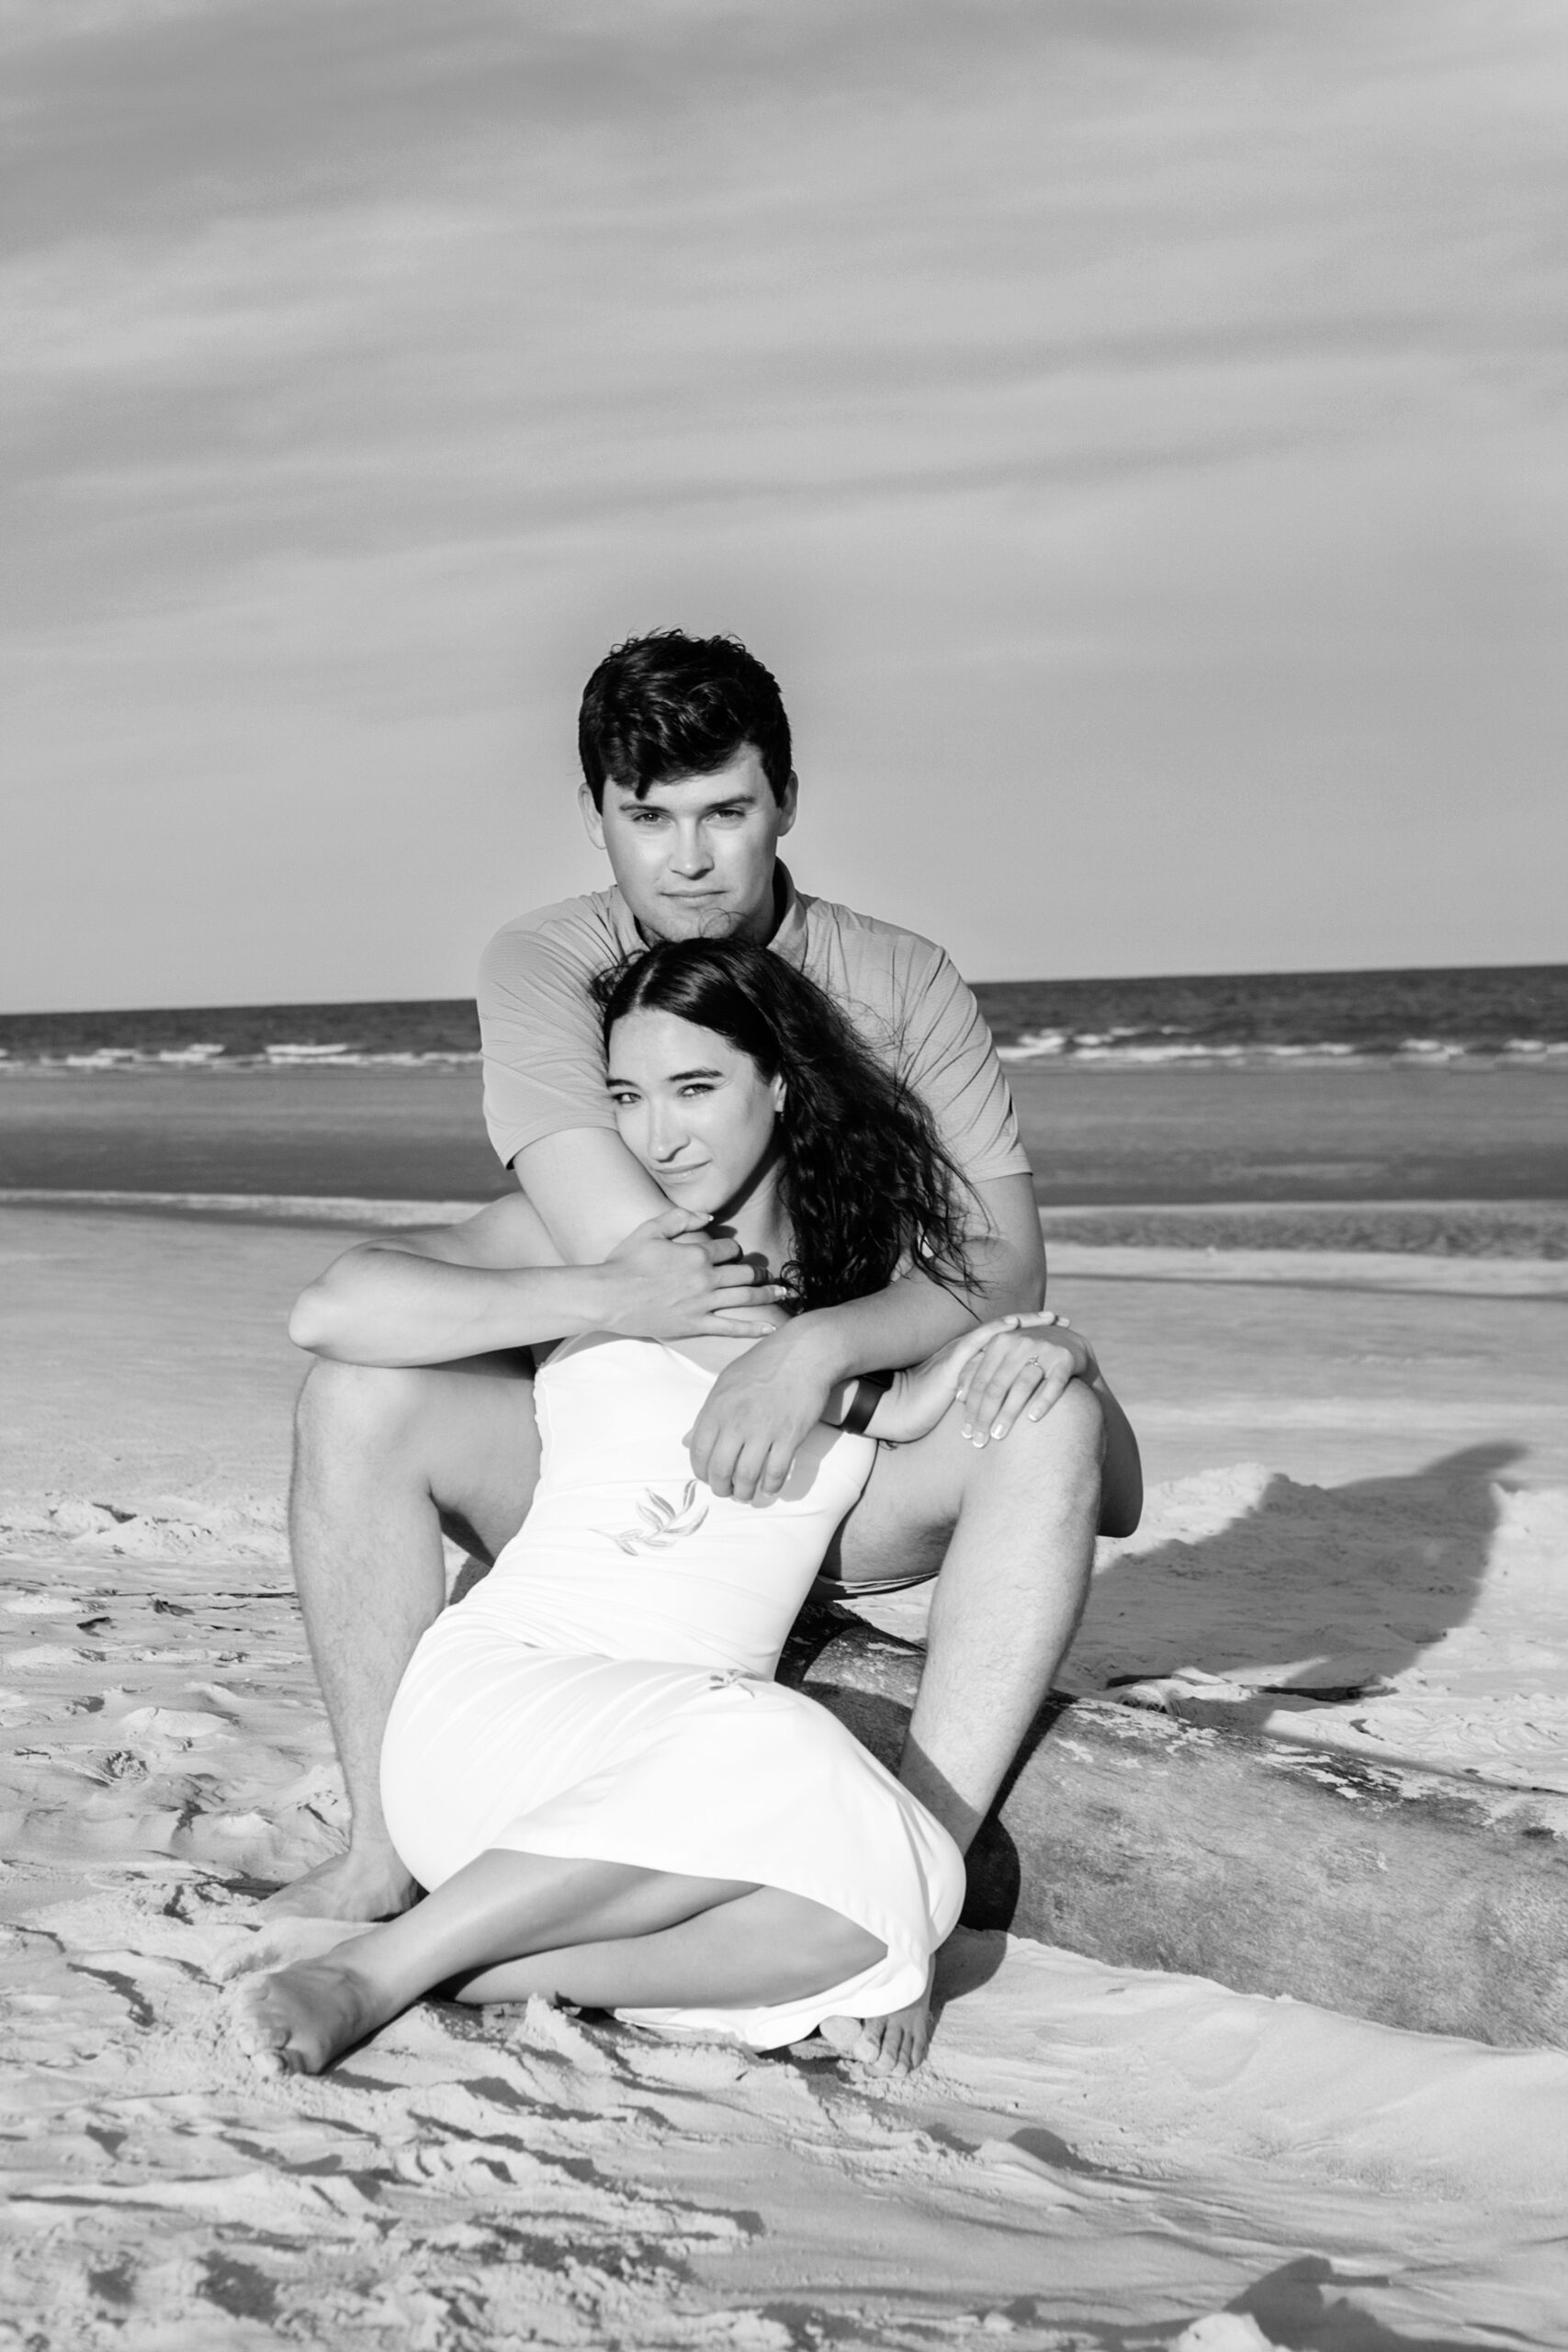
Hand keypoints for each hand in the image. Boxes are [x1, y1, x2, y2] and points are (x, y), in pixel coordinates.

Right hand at [604, 1208, 786, 1339]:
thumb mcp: (650, 1228)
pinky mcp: (696, 1325)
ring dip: (767, 1294)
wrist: (608, 1296)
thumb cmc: (625, 1261)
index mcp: (697, 1254)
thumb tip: (709, 1216)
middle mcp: (705, 1278)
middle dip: (759, 1274)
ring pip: (745, 1298)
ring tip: (784, 1294)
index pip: (729, 1249)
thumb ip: (681, 1216)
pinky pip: (731, 1327)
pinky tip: (772, 1328)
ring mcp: (702, 1304)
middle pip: (743, 1274)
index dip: (734, 1249)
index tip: (732, 1253)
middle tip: (769, 1276)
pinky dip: (754, 1328)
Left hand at [685, 1323, 833, 1501]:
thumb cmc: (763, 1364)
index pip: (698, 1451)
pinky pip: (776, 1471)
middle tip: (727, 1490)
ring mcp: (764, 1430)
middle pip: (721, 1469)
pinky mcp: (790, 1435)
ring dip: (745, 1492)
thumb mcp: (725, 1383)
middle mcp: (737, 1421)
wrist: (803, 1353)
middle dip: (721, 1487)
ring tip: (747, 1494)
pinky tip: (769, 1487)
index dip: (700, 1471)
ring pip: (747, 1476)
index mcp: (717, 1407)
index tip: (707, 1478)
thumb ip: (706, 1414)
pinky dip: (771, 1486)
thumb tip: (687, 1441)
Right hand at [873, 1311, 1097, 1448]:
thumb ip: (977, 1396)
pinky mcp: (951, 1363)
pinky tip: (1014, 1325)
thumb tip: (999, 1403)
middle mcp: (966, 1351)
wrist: (895, 1411)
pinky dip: (996, 1332)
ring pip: (997, 1332)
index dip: (1030, 1334)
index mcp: (969, 1359)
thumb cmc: (922, 1410)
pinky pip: (976, 1341)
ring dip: (1024, 1323)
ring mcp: (958, 1354)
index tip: (1054, 1329)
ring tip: (1051, 1318)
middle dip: (1036, 1324)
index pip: (1005, 1342)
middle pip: (1007, 1332)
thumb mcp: (957, 1402)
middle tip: (1062, 1318)